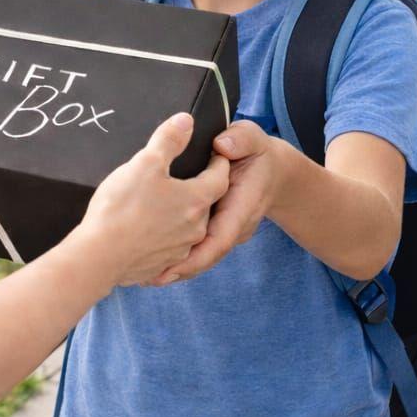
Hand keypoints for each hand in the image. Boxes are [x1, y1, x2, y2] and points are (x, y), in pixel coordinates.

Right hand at [77, 113, 229, 287]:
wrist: (100, 256)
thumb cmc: (123, 207)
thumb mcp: (145, 163)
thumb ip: (168, 140)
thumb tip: (186, 120)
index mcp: (195, 200)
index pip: (220, 178)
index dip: (220, 164)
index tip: (217, 155)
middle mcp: (195, 228)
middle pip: (206, 203)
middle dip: (200, 189)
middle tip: (189, 177)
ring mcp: (179, 249)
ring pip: (189, 227)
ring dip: (182, 215)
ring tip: (167, 203)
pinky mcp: (162, 264)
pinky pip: (170, 246)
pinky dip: (165, 236)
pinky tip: (150, 231)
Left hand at [148, 119, 280, 285]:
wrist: (271, 170)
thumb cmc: (256, 153)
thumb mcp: (250, 138)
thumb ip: (239, 140)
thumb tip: (222, 145)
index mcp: (242, 205)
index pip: (222, 236)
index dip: (199, 254)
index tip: (174, 264)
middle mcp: (234, 224)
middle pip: (208, 253)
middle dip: (181, 268)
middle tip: (149, 277)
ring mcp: (225, 229)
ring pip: (201, 254)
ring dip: (176, 266)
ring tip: (146, 276)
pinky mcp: (214, 228)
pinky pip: (197, 247)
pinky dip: (177, 257)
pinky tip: (154, 265)